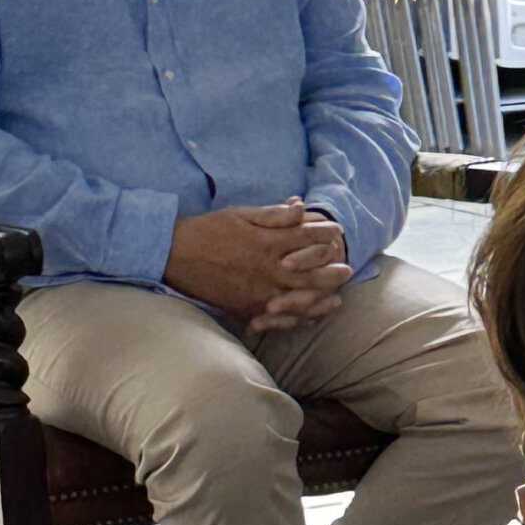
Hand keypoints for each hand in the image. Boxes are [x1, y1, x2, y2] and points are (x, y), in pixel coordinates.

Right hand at [163, 201, 348, 329]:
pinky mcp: (248, 307)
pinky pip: (279, 316)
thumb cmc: (209, 230)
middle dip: (332, 270)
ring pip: (299, 298)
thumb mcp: (242, 215)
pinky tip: (309, 317)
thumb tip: (301, 206)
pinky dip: (297, 317)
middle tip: (348, 268)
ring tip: (336, 298)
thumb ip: (274, 214)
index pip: (306, 238)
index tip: (337, 230)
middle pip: (310, 272)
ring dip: (321, 298)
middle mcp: (267, 269)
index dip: (325, 233)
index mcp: (267, 242)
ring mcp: (258, 291)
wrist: (176, 256)